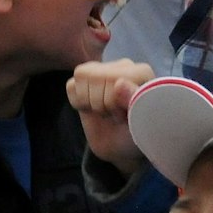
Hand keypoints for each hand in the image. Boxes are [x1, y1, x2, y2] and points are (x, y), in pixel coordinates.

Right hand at [68, 59, 154, 175]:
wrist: (122, 147)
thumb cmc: (136, 134)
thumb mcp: (140, 122)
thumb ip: (133, 100)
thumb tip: (118, 83)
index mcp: (141, 73)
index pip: (113, 79)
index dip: (113, 103)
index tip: (124, 116)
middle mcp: (123, 66)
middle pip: (95, 77)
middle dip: (101, 104)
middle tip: (114, 115)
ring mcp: (103, 70)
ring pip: (81, 75)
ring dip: (90, 102)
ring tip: (106, 111)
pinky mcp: (85, 80)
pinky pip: (71, 85)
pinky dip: (78, 102)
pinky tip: (92, 108)